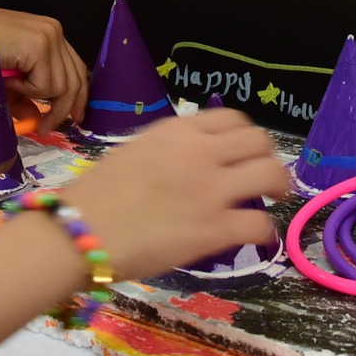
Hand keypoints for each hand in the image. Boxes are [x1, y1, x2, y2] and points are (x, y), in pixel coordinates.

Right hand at [0, 7, 87, 129]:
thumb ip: (25, 98)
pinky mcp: (40, 47)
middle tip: (48, 127)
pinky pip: (45, 84)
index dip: (78, 96)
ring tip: (11, 87)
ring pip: (61, 86)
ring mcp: (50, 38)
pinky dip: (26, 90)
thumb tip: (37, 121)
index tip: (75, 118)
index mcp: (51, 35)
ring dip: (35, 96)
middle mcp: (56, 33)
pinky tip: (9, 79)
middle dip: (65, 108)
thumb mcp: (8, 78)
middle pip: (75, 80)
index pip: (76, 70)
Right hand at [58, 110, 289, 279]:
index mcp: (178, 131)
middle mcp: (201, 153)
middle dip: (268, 158)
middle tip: (264, 178)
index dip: (246, 136)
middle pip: (260, 142)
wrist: (77, 232)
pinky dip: (265, 231)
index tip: (243, 153)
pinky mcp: (215, 229)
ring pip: (271, 175)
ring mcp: (212, 190)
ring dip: (278, 187)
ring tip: (273, 200)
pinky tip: (258, 237)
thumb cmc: (94, 196)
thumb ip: (167, 151)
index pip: (233, 119)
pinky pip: (261, 224)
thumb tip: (186, 162)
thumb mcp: (133, 153)